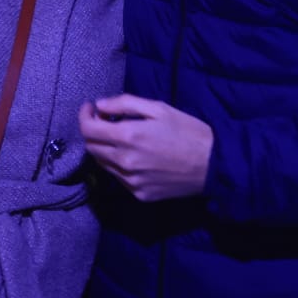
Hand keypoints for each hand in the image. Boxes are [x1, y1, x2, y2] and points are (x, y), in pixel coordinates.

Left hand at [78, 95, 213, 201]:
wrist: (212, 164)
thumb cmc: (188, 130)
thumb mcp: (159, 108)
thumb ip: (125, 103)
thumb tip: (100, 105)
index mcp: (128, 136)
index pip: (88, 130)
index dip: (84, 116)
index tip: (91, 108)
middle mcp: (125, 161)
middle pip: (91, 148)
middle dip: (93, 132)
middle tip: (106, 121)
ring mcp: (131, 181)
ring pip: (103, 164)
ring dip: (105, 149)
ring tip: (121, 138)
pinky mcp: (139, 194)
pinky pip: (119, 178)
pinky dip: (120, 165)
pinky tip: (136, 156)